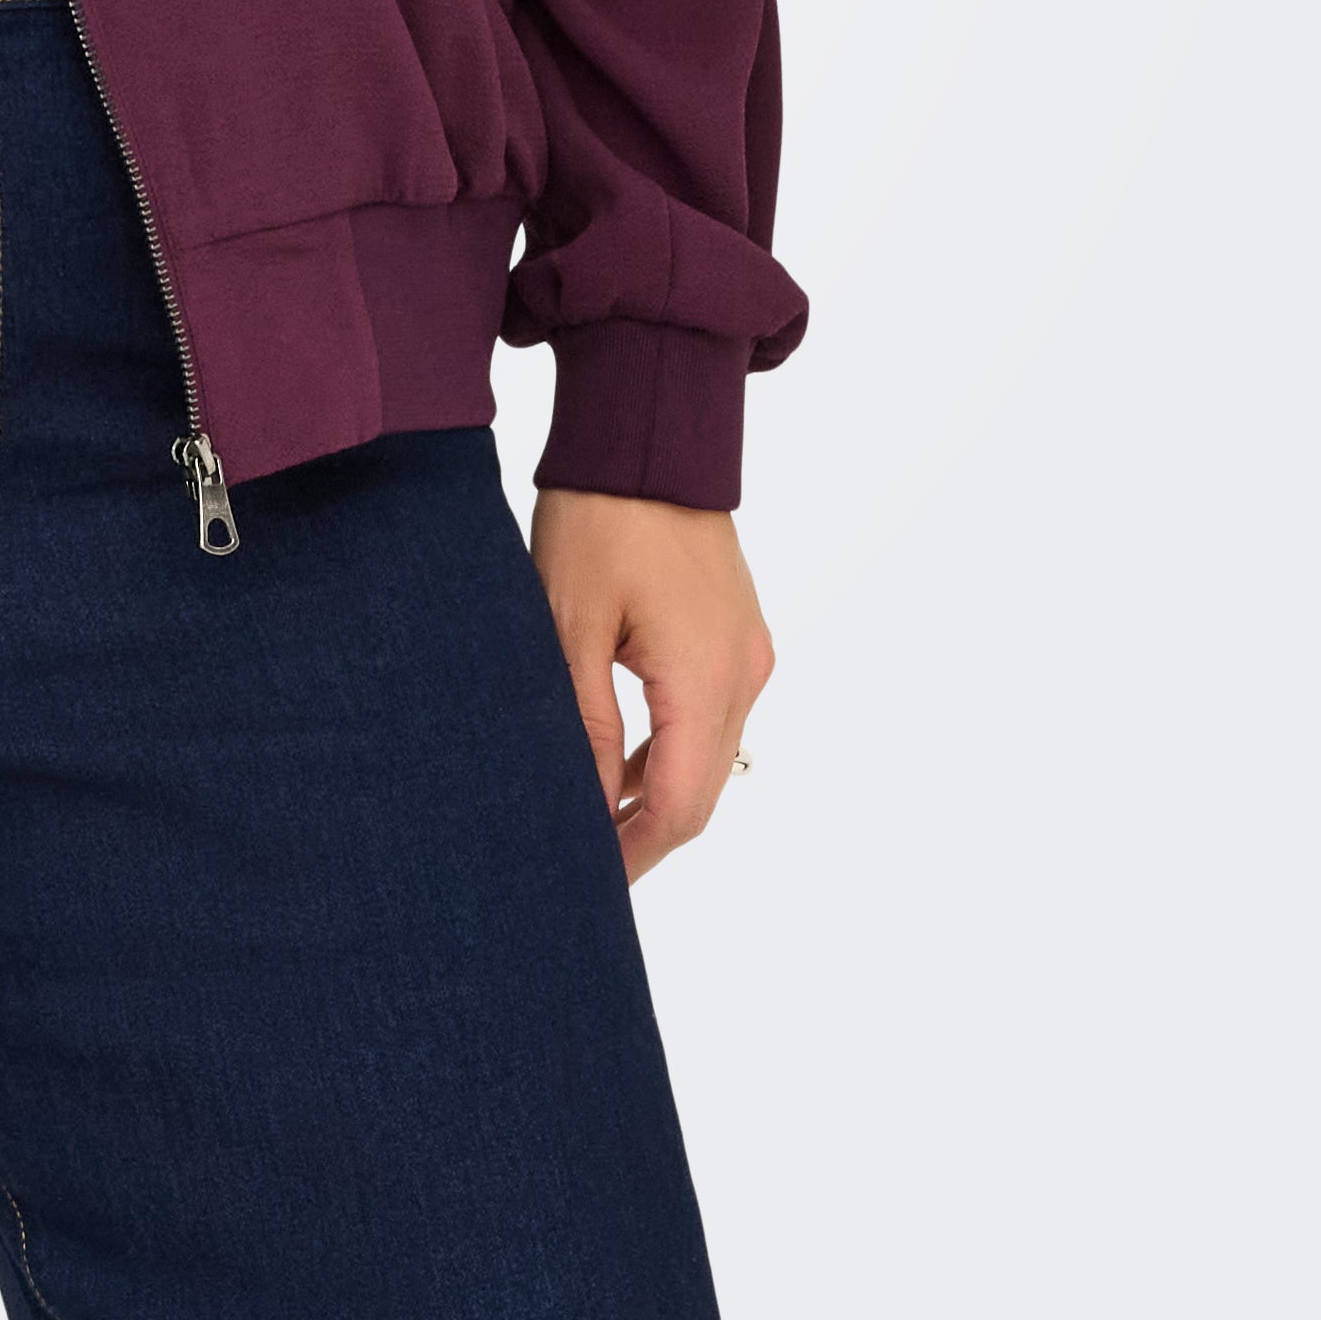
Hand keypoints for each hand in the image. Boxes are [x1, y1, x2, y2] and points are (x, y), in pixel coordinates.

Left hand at [529, 488, 773, 884]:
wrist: (650, 433)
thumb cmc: (600, 519)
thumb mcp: (572, 626)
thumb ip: (585, 725)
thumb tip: (587, 809)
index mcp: (707, 679)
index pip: (681, 806)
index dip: (635, 853)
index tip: (589, 886)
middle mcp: (745, 674)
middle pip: (703, 790)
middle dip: (647, 834)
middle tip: (583, 867)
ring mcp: (749, 652)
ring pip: (710, 755)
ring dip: (660, 792)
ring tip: (595, 823)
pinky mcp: (739, 632)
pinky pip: (712, 714)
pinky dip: (673, 747)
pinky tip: (624, 761)